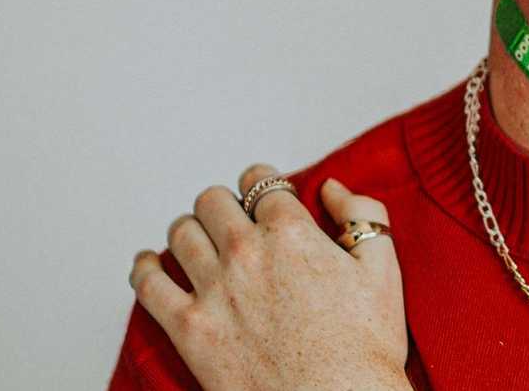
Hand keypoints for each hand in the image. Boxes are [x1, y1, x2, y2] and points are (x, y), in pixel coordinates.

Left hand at [129, 165, 409, 390]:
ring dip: (190, 230)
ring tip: (198, 240)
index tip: (263, 195)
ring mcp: (213, 289)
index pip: (260, 181)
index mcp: (290, 231)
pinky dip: (145, 267)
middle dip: (224, 205)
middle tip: (232, 219)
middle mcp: (245, 251)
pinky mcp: (188, 328)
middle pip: (213, 201)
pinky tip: (151, 265)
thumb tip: (331, 187)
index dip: (262, 183)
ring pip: (181, 232)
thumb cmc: (364, 347)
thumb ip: (363, 212)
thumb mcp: (383, 269)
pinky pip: (148, 283)